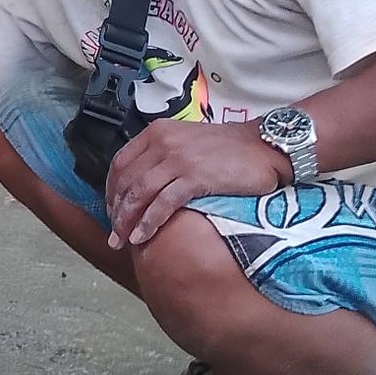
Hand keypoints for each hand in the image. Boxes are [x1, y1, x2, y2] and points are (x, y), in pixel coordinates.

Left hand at [105, 121, 282, 250]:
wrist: (264, 147)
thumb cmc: (229, 148)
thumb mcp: (186, 141)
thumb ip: (163, 155)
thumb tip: (142, 183)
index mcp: (157, 132)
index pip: (120, 163)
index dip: (111, 190)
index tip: (111, 210)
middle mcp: (162, 143)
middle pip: (126, 181)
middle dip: (116, 211)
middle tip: (113, 234)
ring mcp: (178, 159)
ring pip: (140, 194)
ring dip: (127, 221)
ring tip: (123, 241)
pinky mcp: (194, 177)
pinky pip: (163, 203)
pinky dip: (149, 222)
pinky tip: (143, 237)